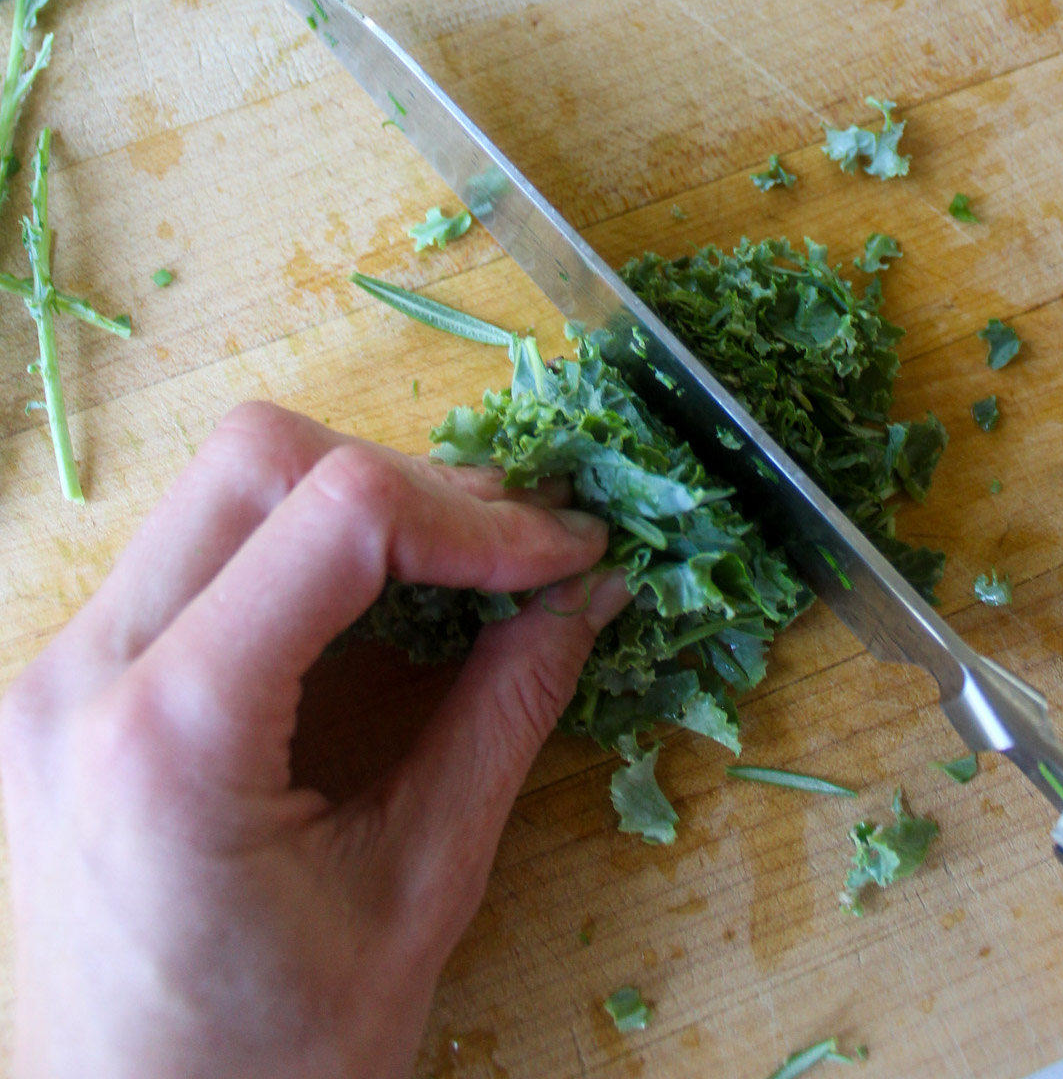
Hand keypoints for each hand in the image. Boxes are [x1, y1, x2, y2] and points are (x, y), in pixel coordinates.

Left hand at [1, 402, 626, 1078]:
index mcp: (168, 737)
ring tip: (462, 575)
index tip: (567, 553)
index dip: (475, 514)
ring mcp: (58, 673)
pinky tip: (376, 609)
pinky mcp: (70, 684)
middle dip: (411, 483)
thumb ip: (503, 717)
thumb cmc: (271, 1066)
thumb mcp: (415, 892)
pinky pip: (193, 553)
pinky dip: (299, 551)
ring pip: (220, 488)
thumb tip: (591, 596)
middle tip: (517, 553)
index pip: (334, 516)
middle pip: (257, 459)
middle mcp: (83, 676)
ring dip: (353, 505)